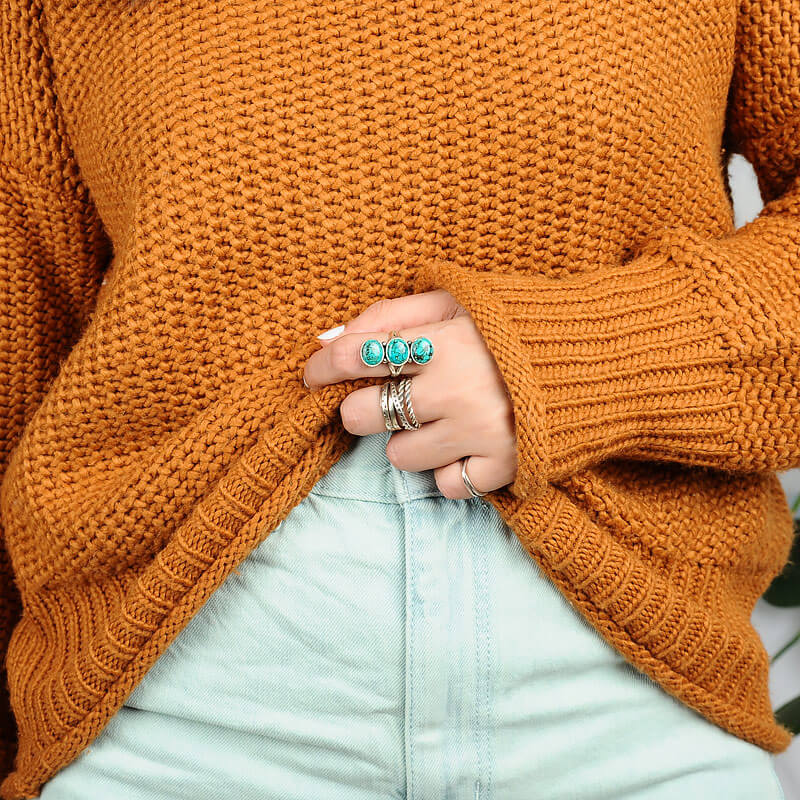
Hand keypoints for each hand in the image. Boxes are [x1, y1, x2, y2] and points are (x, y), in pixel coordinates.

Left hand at [302, 289, 517, 498]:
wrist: (600, 356)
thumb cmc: (517, 323)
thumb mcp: (458, 300)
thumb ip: (394, 313)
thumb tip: (333, 338)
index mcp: (444, 340)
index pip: (355, 355)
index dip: (322, 366)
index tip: (314, 374)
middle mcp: (455, 390)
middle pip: (363, 415)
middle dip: (362, 407)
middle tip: (384, 398)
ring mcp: (477, 434)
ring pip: (398, 456)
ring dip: (408, 439)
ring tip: (438, 420)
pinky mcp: (502, 466)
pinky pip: (445, 485)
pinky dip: (448, 469)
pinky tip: (465, 447)